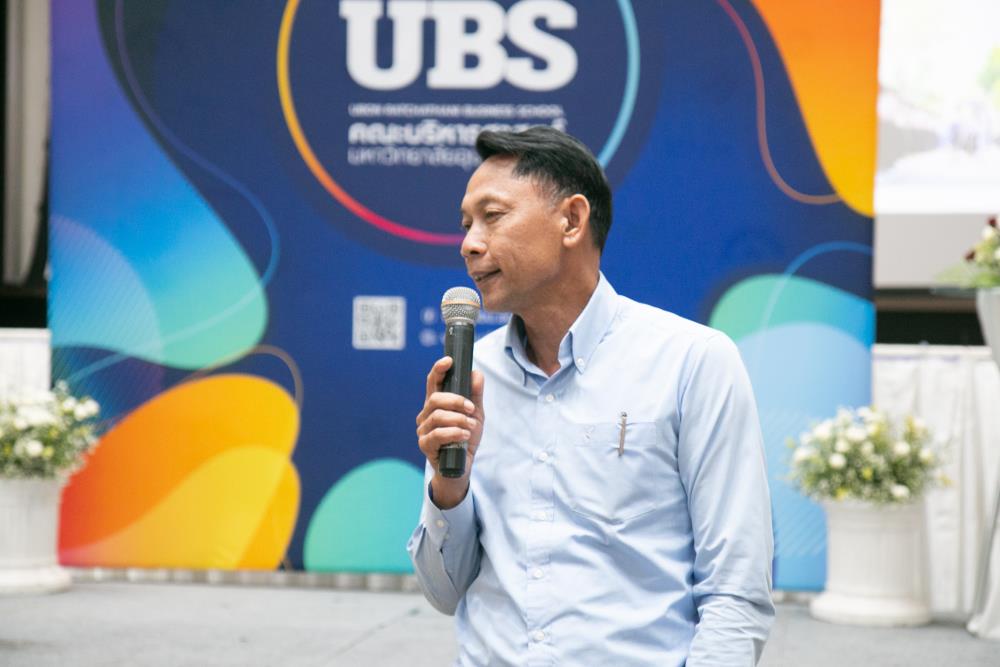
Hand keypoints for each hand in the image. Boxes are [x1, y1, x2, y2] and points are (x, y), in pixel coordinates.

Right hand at [415, 356, 484, 508]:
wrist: (462, 466)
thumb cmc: (465, 438)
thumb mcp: (475, 415)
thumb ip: (475, 396)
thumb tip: (476, 374)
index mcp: (436, 404)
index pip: (432, 383)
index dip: (438, 370)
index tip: (449, 361)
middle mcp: (426, 415)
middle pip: (435, 398)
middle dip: (456, 400)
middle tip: (471, 408)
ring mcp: (423, 430)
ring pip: (437, 416)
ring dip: (458, 419)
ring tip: (470, 426)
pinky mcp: (425, 445)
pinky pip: (437, 434)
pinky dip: (454, 432)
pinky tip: (464, 434)